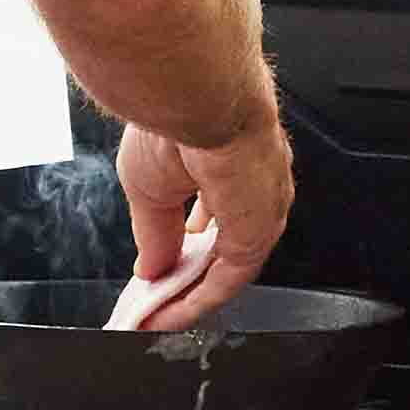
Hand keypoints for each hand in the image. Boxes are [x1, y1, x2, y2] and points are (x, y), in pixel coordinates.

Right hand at [113, 114, 293, 329]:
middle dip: (183, 277)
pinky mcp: (258, 231)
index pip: (210, 218)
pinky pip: (228, 281)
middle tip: (153, 301)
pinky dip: (196, 302)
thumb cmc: (175, 112)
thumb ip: (155, 233)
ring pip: (225, 269)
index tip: (154, 270)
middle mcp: (253, 188)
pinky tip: (166, 314)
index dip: (179, 247)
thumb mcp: (149, 185)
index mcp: (230, 163)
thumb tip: (151, 268)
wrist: (193, 92)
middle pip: (220, 248)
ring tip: (154, 317)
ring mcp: (260, 211)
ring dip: (187, 297)